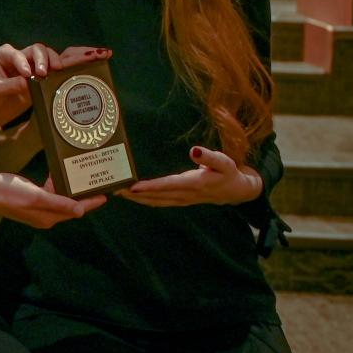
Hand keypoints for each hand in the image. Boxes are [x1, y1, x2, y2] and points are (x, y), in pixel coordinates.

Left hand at [0, 45, 112, 137]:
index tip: (28, 75)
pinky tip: (98, 57)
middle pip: (41, 51)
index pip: (20, 55)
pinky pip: (62, 70)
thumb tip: (28, 82)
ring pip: (55, 58)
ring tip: (92, 55)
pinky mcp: (44, 80)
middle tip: (52, 71)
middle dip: (49, 59)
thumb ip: (8, 86)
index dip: (25, 63)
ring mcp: (35, 68)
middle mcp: (22, 58)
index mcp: (6, 55)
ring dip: (70, 58)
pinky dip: (78, 63)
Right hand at [0, 172, 105, 228]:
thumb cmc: (8, 193)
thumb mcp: (35, 196)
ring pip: (60, 200)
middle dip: (83, 197)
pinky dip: (56, 186)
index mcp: (48, 217)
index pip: (76, 210)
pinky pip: (49, 195)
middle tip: (97, 183)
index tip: (106, 195)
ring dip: (70, 190)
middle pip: (70, 206)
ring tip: (82, 177)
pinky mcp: (29, 201)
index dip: (91, 203)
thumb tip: (81, 211)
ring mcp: (37, 209)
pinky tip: (58, 175)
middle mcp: (45, 215)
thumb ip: (58, 203)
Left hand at [119, 146, 262, 206]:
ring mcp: (182, 199)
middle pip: (156, 196)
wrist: (237, 191)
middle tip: (114, 189)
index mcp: (195, 184)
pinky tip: (132, 197)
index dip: (150, 187)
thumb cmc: (229, 173)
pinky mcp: (180, 200)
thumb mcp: (224, 162)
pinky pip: (159, 202)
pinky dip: (144, 200)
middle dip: (135, 194)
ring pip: (155, 201)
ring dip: (136, 199)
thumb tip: (194, 150)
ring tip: (117, 193)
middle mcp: (186, 194)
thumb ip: (209, 157)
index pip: (168, 185)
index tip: (132, 187)